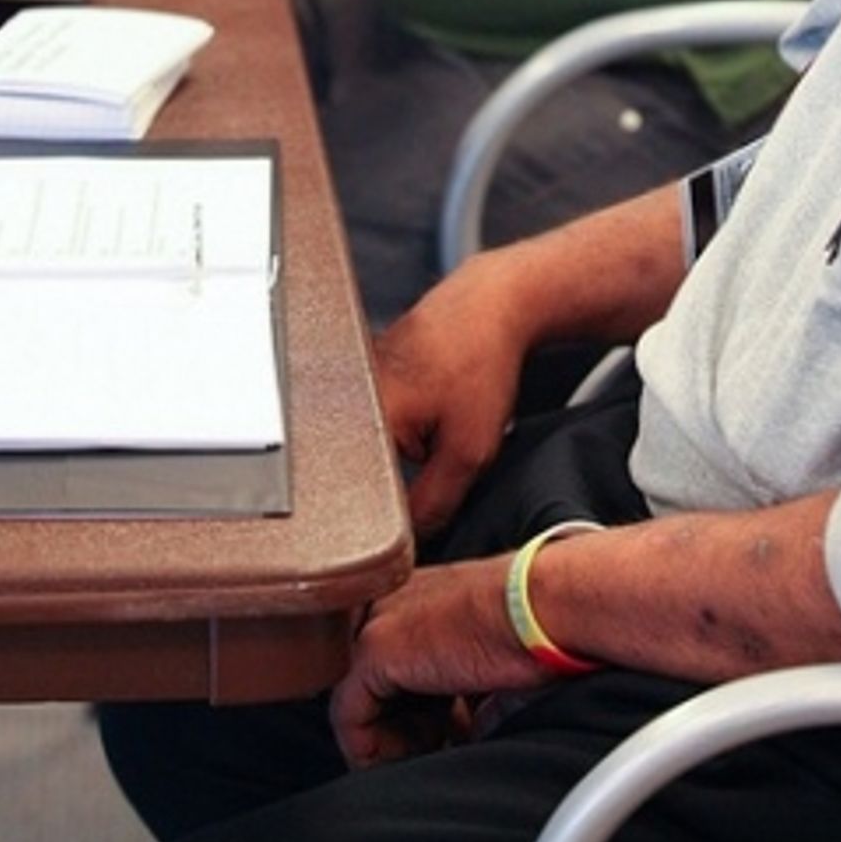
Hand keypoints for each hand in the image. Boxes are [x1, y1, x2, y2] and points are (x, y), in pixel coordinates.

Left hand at [331, 556, 545, 766]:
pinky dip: (375, 750)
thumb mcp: (492, 658)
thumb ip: (464, 688)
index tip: (458, 728)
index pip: (396, 664)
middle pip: (372, 683)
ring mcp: (376, 619)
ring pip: (355, 702)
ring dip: (393, 740)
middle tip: (446, 740)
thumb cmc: (536, 625)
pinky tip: (419, 749)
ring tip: (437, 744)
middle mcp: (393, 601)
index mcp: (423, 596)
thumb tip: (467, 731)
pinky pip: (348, 718)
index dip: (424, 709)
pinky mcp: (373, 646)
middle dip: (406, 724)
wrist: (548, 602)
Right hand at [374, 260, 531, 536]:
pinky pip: (380, 417)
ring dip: (403, 447)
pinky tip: (433, 402)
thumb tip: (410, 541)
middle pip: (363, 471)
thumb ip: (434, 503)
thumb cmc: (481, 360)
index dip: (390, 513)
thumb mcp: (469, 450)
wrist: (493, 301)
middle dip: (400, 476)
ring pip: (374, 444)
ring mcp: (356, 380)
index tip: (416, 511)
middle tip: (439, 446)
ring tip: (440, 416)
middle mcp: (347, 397)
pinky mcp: (369, 370)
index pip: (358, 495)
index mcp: (364, 417)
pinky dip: (405, 421)